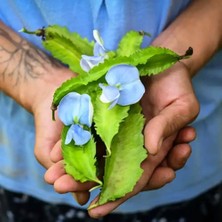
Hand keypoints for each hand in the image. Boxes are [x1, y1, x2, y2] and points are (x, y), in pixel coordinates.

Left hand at [44, 62, 198, 217]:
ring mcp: (117, 130)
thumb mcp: (181, 108)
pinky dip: (73, 141)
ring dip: (74, 165)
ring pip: (94, 152)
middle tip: (60, 187)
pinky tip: (56, 151)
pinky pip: (89, 130)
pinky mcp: (106, 114)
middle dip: (84, 181)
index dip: (116, 194)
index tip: (96, 210)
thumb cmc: (177, 87)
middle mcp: (132, 143)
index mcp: (152, 149)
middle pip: (107, 168)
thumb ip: (167, 128)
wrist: (163, 64)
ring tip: (52, 176)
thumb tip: (150, 150)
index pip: (135, 178)